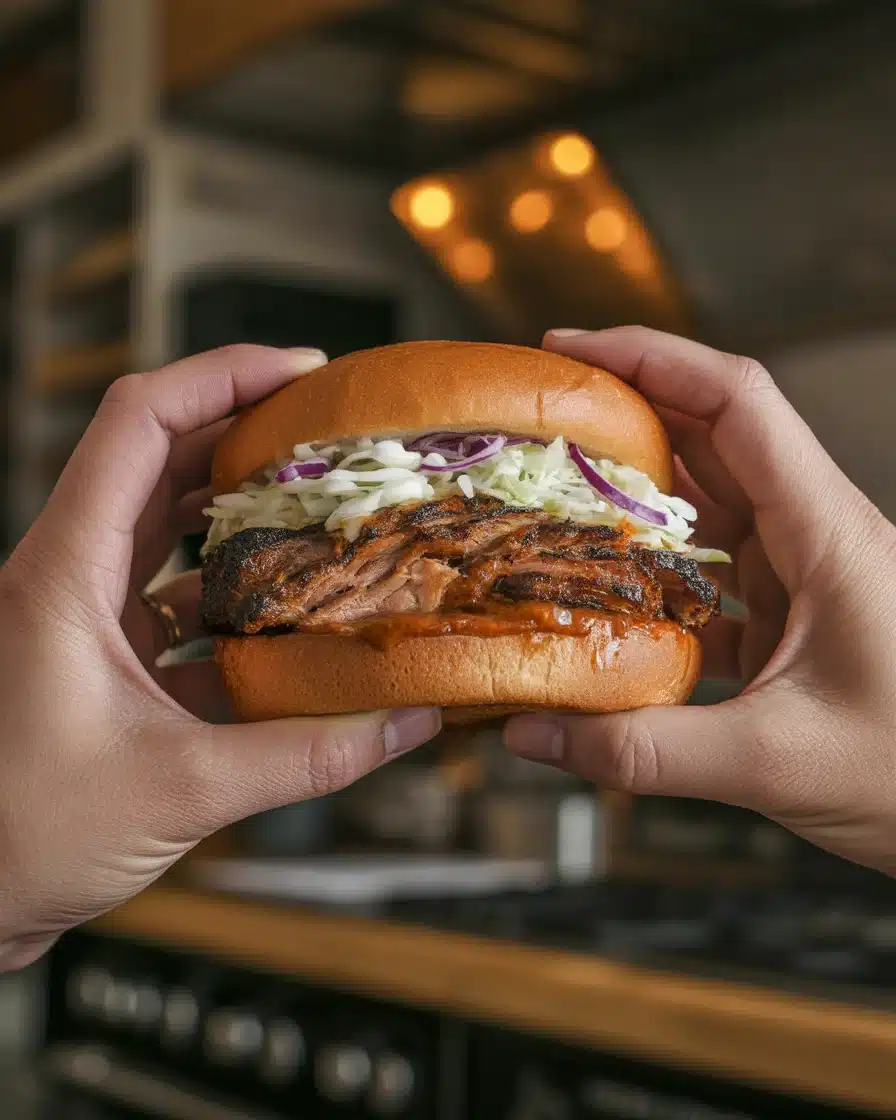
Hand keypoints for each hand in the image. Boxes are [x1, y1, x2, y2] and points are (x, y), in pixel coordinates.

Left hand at [0, 345, 440, 969]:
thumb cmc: (24, 838)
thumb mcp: (185, 790)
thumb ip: (308, 754)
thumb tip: (406, 721)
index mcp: (63, 575)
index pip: (137, 423)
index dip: (220, 376)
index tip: (302, 371)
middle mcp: (67, 574)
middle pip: (159, 455)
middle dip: (247, 429)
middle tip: (332, 427)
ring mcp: (81, 610)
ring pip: (166, 518)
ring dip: (240, 503)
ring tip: (321, 499)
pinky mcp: (100, 650)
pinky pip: (172, 587)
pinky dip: (231, 583)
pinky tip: (289, 607)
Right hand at [504, 326, 895, 876]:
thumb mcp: (775, 762)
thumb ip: (646, 750)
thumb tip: (534, 735)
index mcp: (828, 534)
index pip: (738, 403)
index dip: (653, 357)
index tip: (573, 349)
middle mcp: (816, 534)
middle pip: (713, 435)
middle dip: (626, 412)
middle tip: (543, 415)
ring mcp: (804, 572)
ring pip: (709, 499)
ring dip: (636, 492)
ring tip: (557, 491)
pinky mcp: (793, 612)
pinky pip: (712, 567)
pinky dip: (655, 568)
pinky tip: (609, 593)